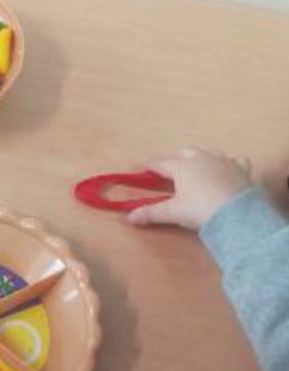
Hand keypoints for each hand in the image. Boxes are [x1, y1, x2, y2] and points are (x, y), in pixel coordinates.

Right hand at [127, 147, 252, 229]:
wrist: (236, 214)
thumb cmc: (200, 210)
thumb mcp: (173, 213)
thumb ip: (150, 213)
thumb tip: (129, 218)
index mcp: (182, 167)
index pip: (161, 164)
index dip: (150, 166)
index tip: (142, 168)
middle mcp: (202, 159)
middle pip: (185, 152)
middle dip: (175, 158)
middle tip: (170, 168)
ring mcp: (224, 162)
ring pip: (210, 153)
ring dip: (201, 158)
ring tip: (198, 167)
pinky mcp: (241, 170)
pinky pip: (236, 161)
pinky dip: (230, 164)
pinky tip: (228, 170)